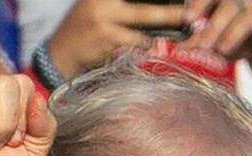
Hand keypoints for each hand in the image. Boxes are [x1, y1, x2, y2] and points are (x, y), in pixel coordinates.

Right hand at [43, 0, 187, 77]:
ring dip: (168, 22)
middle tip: (191, 10)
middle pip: (144, 3)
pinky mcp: (107, 36)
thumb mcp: (98, 6)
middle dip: (170, 8)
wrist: (60, 53)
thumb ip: (120, 3)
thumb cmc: (83, 28)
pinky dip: (150, 43)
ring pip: (145, 17)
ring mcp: (105, 17)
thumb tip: (158, 5)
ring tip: (186, 24)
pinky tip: (161, 44)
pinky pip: (137, 40)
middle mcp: (103, 0)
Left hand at [180, 0, 251, 67]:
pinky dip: (232, 36)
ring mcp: (246, 3)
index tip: (183, 17)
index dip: (193, 3)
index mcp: (218, 1)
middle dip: (199, 5)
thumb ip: (197, 41)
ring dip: (214, 28)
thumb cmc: (240, 39)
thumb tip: (177, 48)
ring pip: (228, 9)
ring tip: (206, 46)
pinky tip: (224, 49)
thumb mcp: (215, 42)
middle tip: (188, 20)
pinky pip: (245, 22)